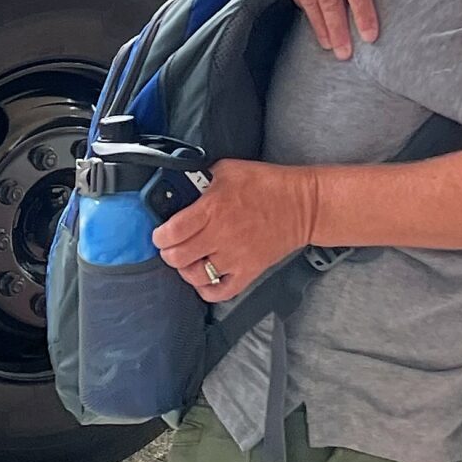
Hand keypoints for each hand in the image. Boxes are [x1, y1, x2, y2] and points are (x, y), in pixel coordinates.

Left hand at [152, 160, 318, 302]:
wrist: (302, 204)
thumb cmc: (266, 184)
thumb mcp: (227, 170)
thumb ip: (201, 180)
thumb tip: (180, 187)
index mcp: (212, 209)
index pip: (172, 232)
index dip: (159, 236)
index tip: (160, 234)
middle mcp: (221, 236)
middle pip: (178, 258)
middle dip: (168, 253)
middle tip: (171, 247)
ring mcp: (235, 257)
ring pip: (196, 276)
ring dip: (186, 270)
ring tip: (188, 260)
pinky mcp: (249, 271)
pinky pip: (220, 292)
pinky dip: (207, 290)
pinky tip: (205, 279)